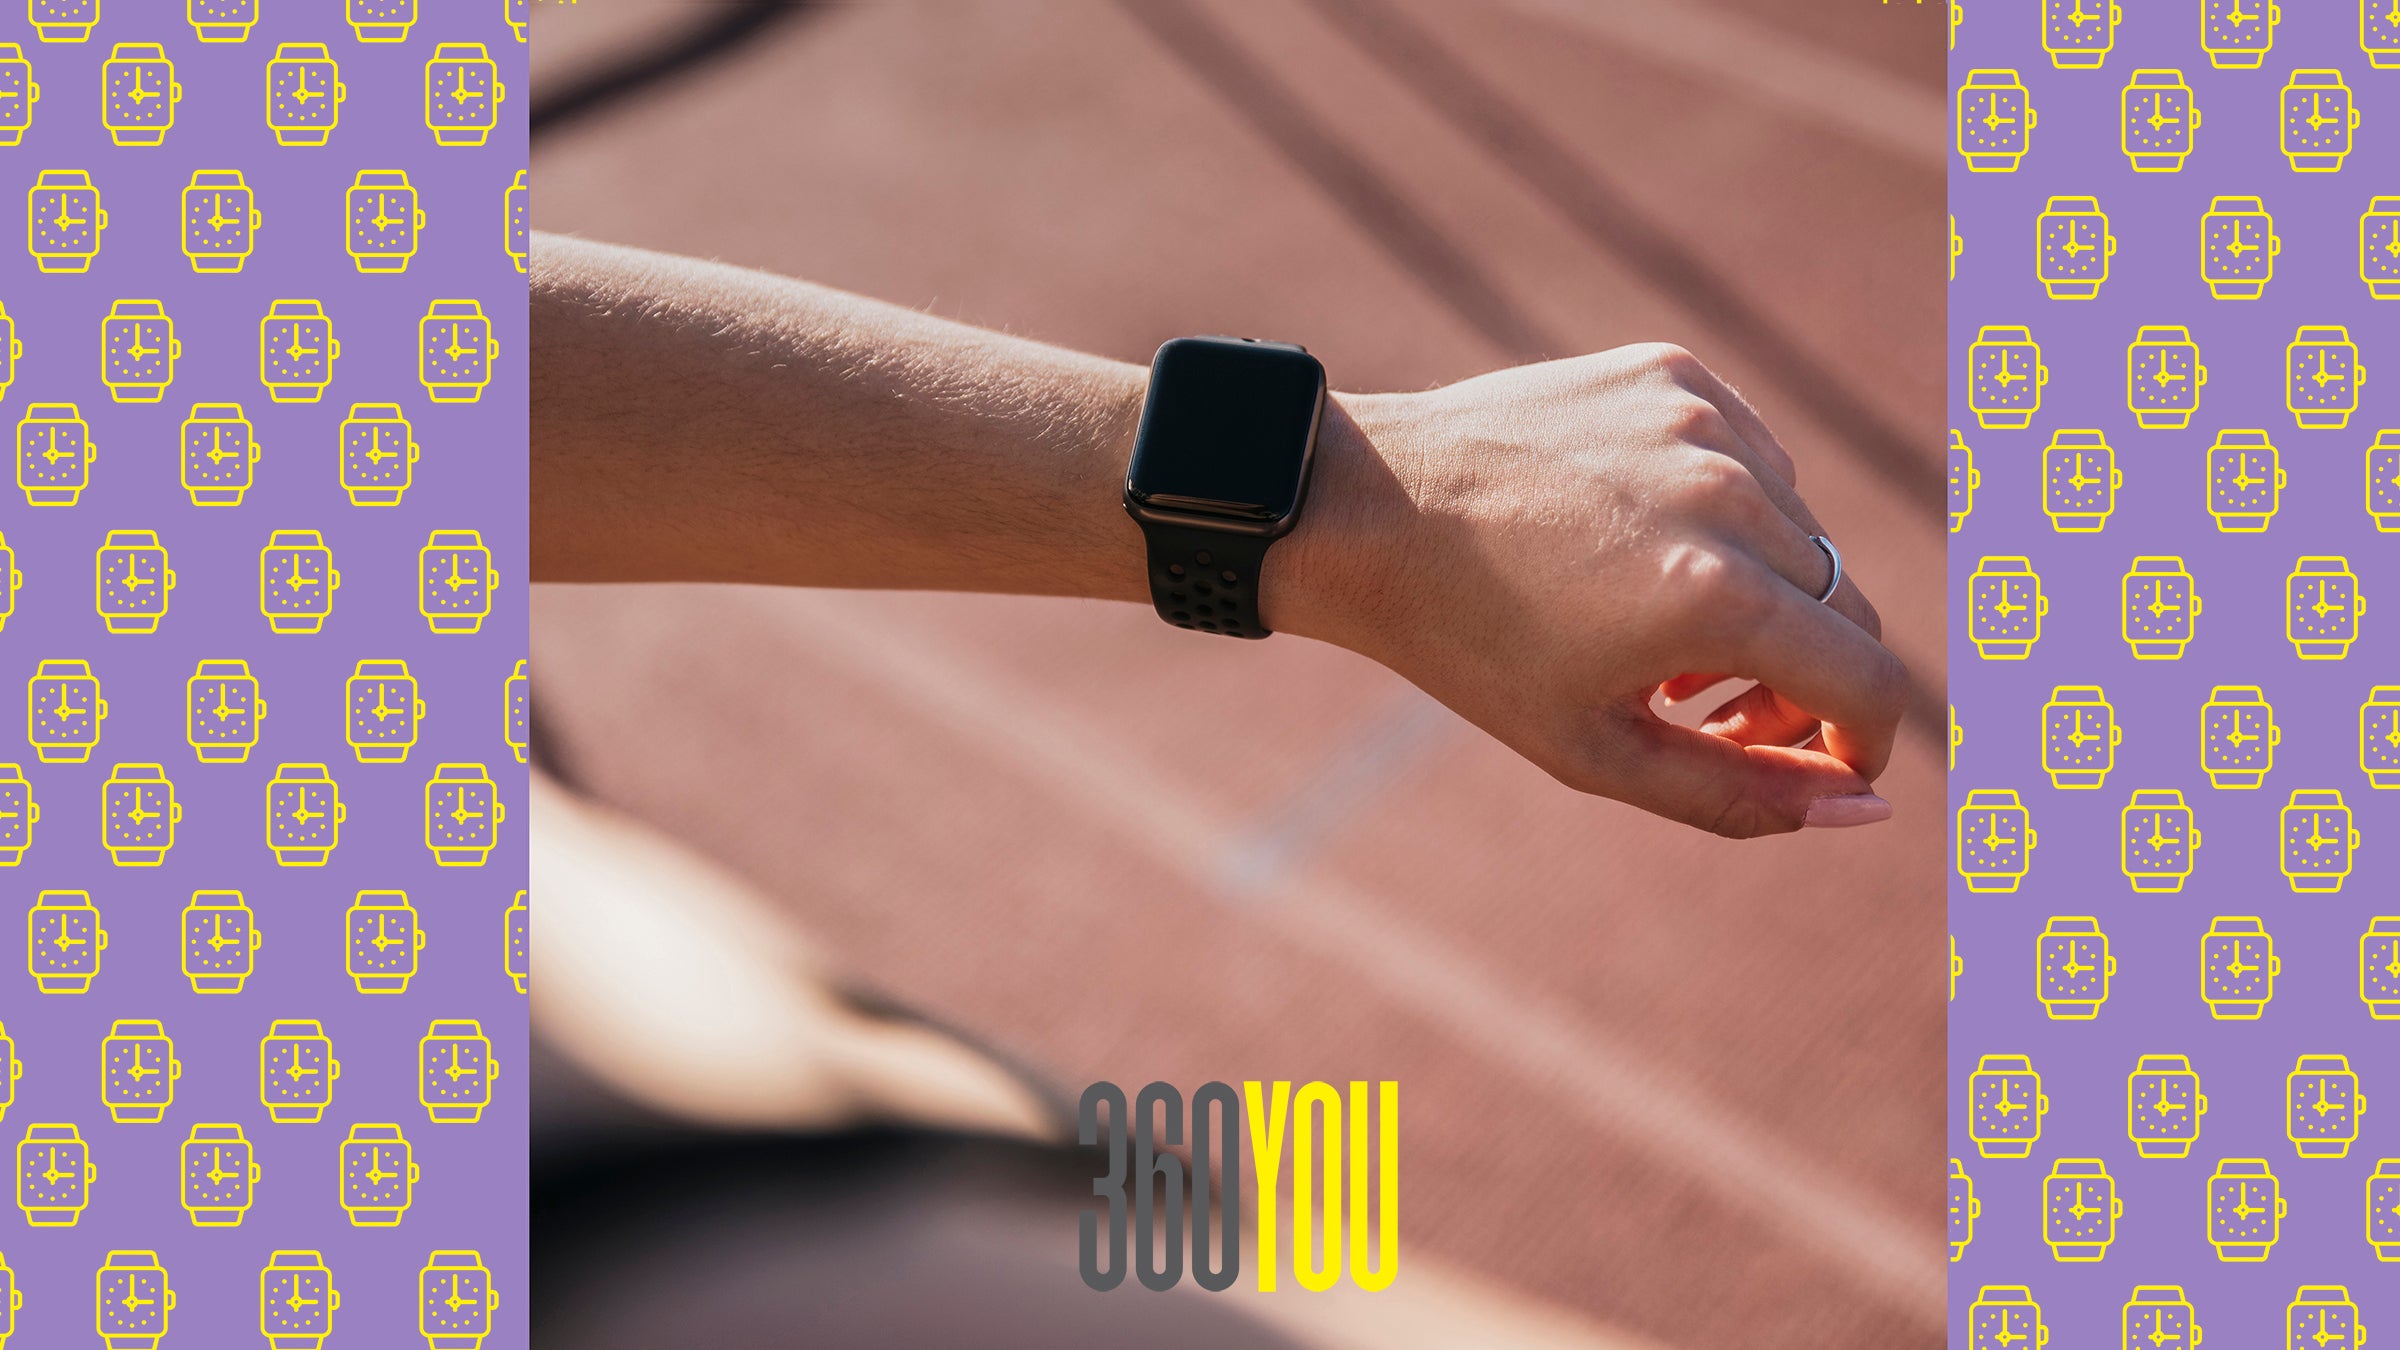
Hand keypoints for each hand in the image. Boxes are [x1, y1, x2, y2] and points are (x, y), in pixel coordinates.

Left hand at [1266, 344, 1907, 837]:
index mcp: (1713, 597)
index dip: (1859, 744)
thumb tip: (1868, 812)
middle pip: (1846, 611)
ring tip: (1653, 629)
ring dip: (1761, 594)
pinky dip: (1725, 513)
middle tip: (1707, 708)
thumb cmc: (1469, 646)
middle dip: (1802, 679)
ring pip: (1802, 535)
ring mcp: (1702, 421)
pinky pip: (1754, 460)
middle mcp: (1726, 494)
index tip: (1818, 767)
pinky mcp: (1673, 372)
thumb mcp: (1597, 750)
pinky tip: (1636, 543)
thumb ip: (1743, 795)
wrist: (1363, 511)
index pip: (1873, 683)